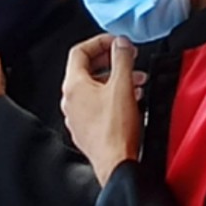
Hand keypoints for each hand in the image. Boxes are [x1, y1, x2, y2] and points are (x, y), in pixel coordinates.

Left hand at [61, 35, 141, 183]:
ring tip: (135, 81)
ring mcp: (76, 116)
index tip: (117, 42)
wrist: (116, 163)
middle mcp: (70, 100)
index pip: (80, 51)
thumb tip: (121, 44)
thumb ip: (122, 59)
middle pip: (86, 69)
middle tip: (127, 58)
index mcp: (74, 86)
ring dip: (115, 80)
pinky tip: (130, 100)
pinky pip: (96, 105)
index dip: (100, 41)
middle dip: (111, 61)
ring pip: (93, 88)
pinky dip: (112, 97)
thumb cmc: (116, 131)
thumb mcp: (123, 86)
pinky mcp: (85, 129)